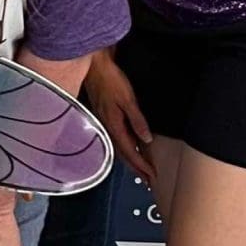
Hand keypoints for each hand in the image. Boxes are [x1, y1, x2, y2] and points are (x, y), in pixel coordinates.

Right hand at [86, 49, 154, 185]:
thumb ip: (137, 120)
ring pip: (119, 148)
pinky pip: (116, 139)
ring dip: (130, 160)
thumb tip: (146, 139)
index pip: (130, 152)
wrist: (93, 66)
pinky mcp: (104, 117)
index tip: (152, 176)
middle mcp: (108, 128)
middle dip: (136, 168)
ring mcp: (104, 123)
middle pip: (124, 155)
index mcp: (114, 125)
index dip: (142, 165)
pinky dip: (124, 148)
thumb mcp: (127, 99)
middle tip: (148, 180)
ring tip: (140, 170)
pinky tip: (128, 148)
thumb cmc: (109, 79)